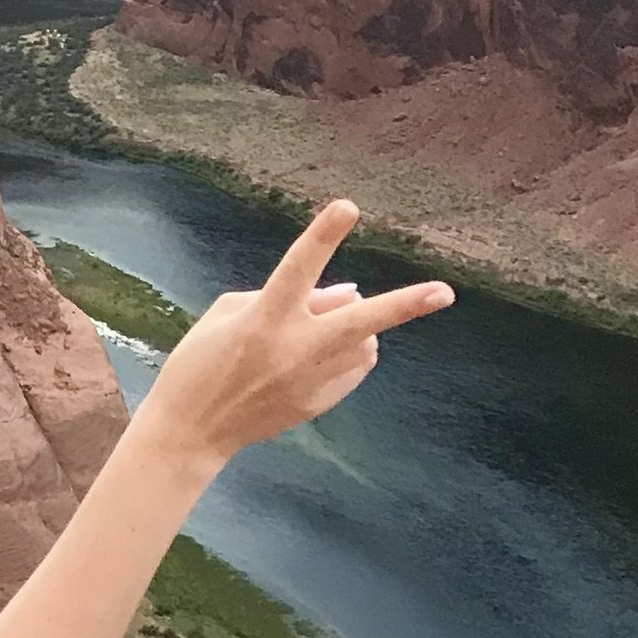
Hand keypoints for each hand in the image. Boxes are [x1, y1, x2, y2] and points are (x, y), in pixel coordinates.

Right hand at [143, 200, 451, 468]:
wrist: (192, 430)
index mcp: (263, 319)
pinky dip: (345, 355)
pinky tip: (313, 361)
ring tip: (321, 334)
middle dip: (405, 305)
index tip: (348, 206)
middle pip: (360, 320)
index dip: (323, 235)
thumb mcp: (227, 315)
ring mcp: (310, 379)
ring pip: (364, 342)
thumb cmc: (199, 363)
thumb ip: (287, 295)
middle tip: (445, 292)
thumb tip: (348, 292)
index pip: (299, 267)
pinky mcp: (319, 403)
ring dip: (356, 329)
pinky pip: (353, 368)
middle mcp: (293, 348)